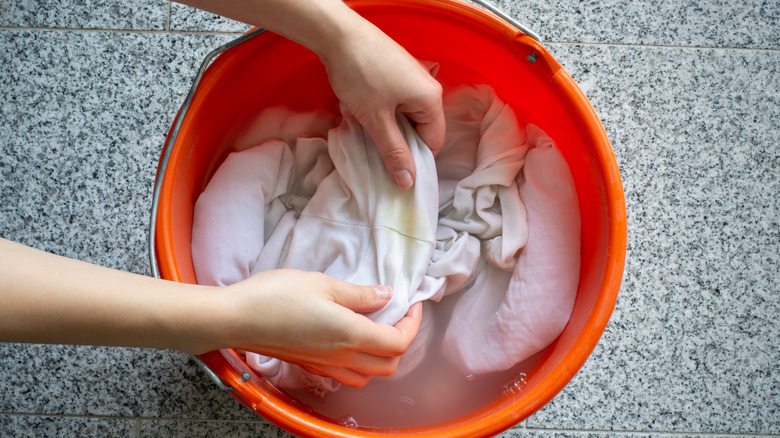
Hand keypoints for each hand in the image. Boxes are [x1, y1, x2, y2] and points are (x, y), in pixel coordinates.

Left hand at [174, 0, 445, 188]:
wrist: (338, 35)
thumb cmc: (360, 76)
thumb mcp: (376, 121)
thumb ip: (393, 152)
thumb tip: (408, 182)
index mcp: (430, 100)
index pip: (433, 142)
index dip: (415, 160)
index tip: (393, 170)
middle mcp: (428, 88)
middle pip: (421, 130)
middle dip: (399, 143)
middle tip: (375, 149)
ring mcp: (412, 78)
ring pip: (406, 117)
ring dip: (387, 128)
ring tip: (366, 128)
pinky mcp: (397, 73)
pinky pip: (396, 103)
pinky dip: (382, 113)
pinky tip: (364, 112)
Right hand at [219, 269, 422, 386]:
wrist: (236, 319)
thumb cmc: (275, 296)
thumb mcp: (323, 283)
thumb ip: (359, 294)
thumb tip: (385, 295)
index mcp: (351, 335)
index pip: (398, 342)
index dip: (412, 324)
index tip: (411, 304)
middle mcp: (341, 358)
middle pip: (389, 365)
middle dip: (401, 341)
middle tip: (397, 315)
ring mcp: (324, 366)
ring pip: (368, 375)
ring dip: (381, 356)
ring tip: (376, 328)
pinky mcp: (309, 366)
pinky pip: (346, 376)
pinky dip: (359, 363)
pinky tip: (349, 339)